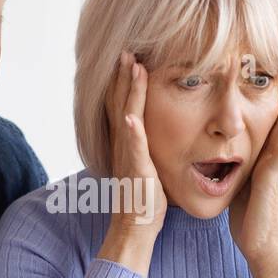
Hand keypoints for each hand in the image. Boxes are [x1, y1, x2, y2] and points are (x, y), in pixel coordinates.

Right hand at [97, 52, 166, 274]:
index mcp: (127, 143)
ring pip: (126, 115)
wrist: (135, 227)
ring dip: (127, 91)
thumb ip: (149, 150)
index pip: (125, 104)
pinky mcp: (136, 170)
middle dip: (123, 76)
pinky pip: (133, 147)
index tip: (132, 58)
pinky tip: (131, 115)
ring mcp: (128, 156)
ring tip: (131, 66)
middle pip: (120, 102)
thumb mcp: (148, 168)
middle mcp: (123, 145)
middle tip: (126, 50)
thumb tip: (157, 138)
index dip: (126, 81)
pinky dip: (131, 130)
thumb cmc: (146, 201)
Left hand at [229, 62, 277, 277]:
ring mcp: (276, 166)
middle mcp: (273, 157)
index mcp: (263, 156)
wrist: (259, 246)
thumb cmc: (248, 219)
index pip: (270, 121)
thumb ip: (238, 168)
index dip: (274, 98)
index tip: (275, 73)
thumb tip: (225, 158)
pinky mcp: (272, 178)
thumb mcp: (238, 185)